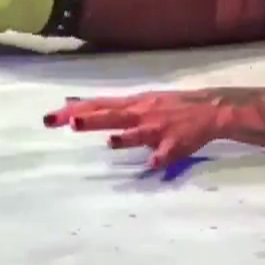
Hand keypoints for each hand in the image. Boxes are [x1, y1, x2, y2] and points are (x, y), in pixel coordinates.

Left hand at [45, 91, 224, 170]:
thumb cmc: (171, 106)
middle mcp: (142, 114)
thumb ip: (113, 107)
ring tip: (111, 141)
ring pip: (139, 133)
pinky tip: (152, 163)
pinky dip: (159, 157)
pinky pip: (166, 152)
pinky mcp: (175, 143)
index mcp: (133, 104)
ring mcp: (158, 128)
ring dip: (126, 137)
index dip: (76, 110)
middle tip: (69, 123)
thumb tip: (78, 107)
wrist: (210, 109)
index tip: (53, 116)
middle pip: (113, 116)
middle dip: (92, 120)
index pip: (99, 105)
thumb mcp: (141, 101)